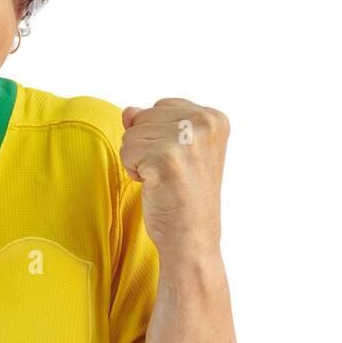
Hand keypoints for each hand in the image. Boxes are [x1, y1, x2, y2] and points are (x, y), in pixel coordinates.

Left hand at [120, 98, 228, 256]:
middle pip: (144, 117)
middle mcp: (205, 124)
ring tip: (163, 179)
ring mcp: (187, 140)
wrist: (191, 236)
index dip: (159, 136)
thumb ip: (153, 123)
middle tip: (170, 172)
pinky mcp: (166, 158)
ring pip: (132, 134)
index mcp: (214, 118)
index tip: (180, 160)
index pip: (161, 106)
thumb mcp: (175, 149)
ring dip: (139, 160)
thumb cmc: (183, 195)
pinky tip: (155, 185)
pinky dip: (133, 171)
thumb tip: (128, 111)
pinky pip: (127, 151)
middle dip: (146, 146)